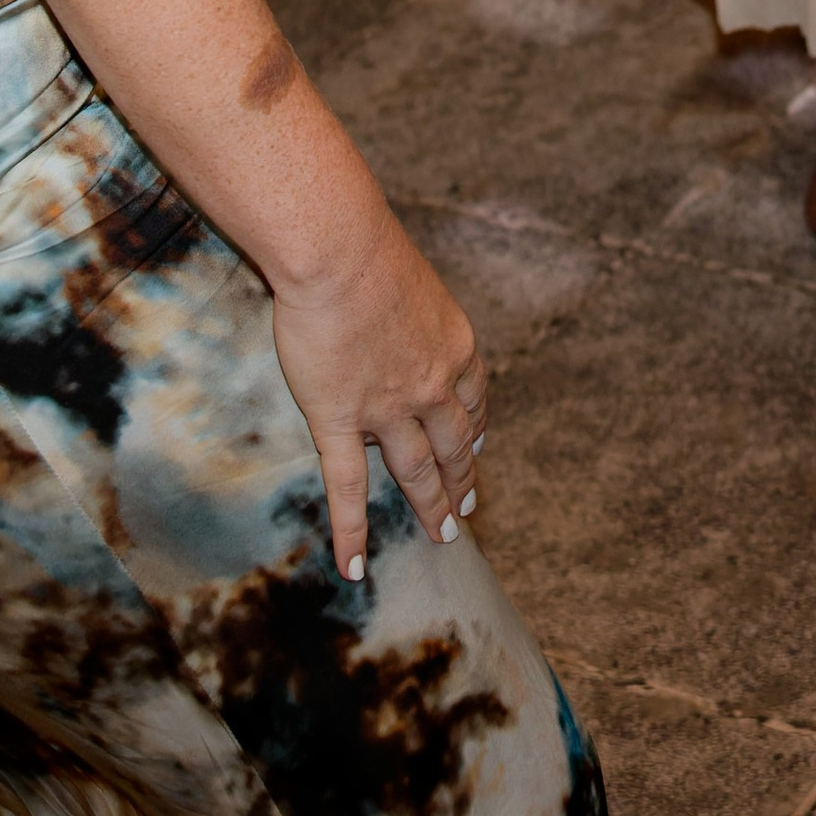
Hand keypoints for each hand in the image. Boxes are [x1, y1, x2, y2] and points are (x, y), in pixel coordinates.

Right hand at [268, 199, 488, 579]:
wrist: (338, 250)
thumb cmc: (366, 248)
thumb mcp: (412, 279)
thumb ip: (410, 309)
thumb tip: (395, 312)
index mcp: (454, 345)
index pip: (474, 399)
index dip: (475, 428)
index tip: (476, 447)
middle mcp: (431, 385)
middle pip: (454, 445)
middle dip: (462, 480)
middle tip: (468, 510)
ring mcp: (388, 410)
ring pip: (417, 471)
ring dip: (431, 506)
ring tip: (441, 535)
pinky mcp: (340, 421)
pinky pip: (348, 489)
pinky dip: (352, 533)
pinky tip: (355, 567)